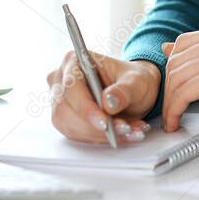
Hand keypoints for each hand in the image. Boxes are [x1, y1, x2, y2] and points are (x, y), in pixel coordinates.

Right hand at [46, 51, 160, 143]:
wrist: (135, 91)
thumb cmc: (133, 79)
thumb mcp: (137, 81)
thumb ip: (124, 90)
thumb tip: (108, 101)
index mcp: (74, 61)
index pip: (71, 87)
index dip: (86, 108)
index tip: (105, 123)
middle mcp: (62, 80)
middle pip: (67, 110)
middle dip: (96, 126)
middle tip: (124, 130)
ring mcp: (61, 101)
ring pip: (71, 126)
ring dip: (100, 135)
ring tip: (128, 133)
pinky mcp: (66, 119)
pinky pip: (77, 135)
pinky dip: (100, 138)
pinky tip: (121, 136)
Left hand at [160, 24, 198, 146]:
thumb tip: (168, 49)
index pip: (186, 42)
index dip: (173, 66)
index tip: (171, 85)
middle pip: (177, 59)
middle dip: (170, 86)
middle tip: (171, 106)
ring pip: (177, 77)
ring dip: (170, 101)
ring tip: (173, 117)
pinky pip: (181, 92)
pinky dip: (174, 110)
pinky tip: (176, 121)